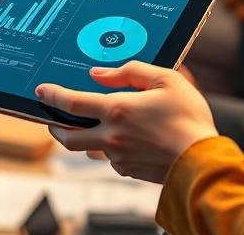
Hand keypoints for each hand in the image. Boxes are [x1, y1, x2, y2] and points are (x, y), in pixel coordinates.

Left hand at [36, 61, 218, 183]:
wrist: (202, 161)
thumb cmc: (189, 118)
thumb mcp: (166, 79)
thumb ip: (130, 71)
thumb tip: (99, 73)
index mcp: (118, 110)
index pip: (72, 103)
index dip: (53, 95)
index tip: (41, 90)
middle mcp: (112, 137)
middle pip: (68, 136)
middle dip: (55, 126)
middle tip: (52, 118)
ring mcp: (118, 157)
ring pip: (89, 149)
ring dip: (85, 138)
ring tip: (91, 127)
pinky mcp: (129, 171)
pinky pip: (111, 159)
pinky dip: (111, 149)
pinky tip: (125, 140)